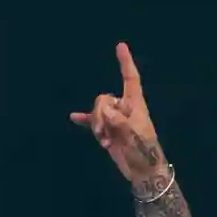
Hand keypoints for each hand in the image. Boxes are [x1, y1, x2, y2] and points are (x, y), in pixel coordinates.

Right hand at [70, 41, 168, 190]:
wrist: (142, 171)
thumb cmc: (143, 149)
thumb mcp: (132, 132)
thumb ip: (116, 118)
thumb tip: (102, 111)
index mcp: (135, 103)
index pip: (130, 78)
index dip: (125, 62)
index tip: (120, 46)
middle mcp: (123, 107)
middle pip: (103, 98)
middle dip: (100, 113)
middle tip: (107, 132)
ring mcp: (114, 119)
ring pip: (96, 111)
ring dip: (97, 125)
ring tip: (105, 140)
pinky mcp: (107, 131)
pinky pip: (92, 121)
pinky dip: (85, 120)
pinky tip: (73, 117)